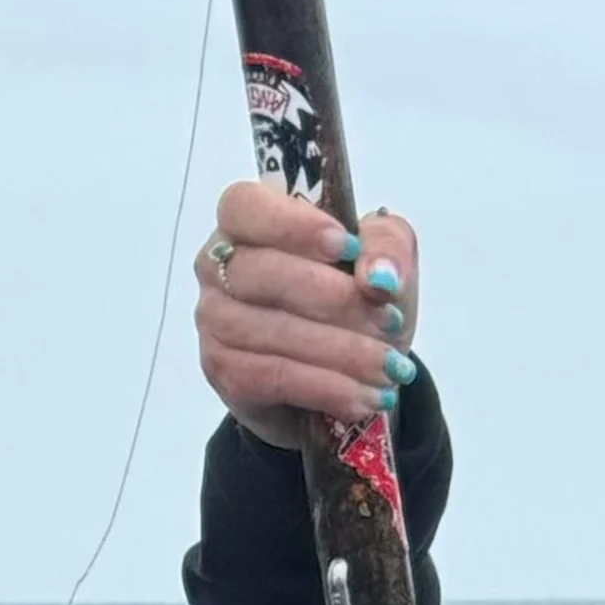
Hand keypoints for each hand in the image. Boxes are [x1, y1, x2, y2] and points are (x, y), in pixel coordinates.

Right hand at [193, 181, 418, 448]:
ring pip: (274, 331)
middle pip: (265, 273)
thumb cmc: (356, 303)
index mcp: (247, 222)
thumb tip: (379, 277)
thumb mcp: (385, 262)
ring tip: (389, 368)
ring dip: (342, 353)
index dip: (293, 225)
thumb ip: (388, 249)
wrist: (346, 375)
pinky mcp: (225, 373)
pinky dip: (327, 388)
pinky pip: (274, 377)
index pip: (245, 206)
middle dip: (337, 300)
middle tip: (390, 323)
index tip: (347, 247)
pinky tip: (363, 398)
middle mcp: (218, 267)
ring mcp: (215, 321)